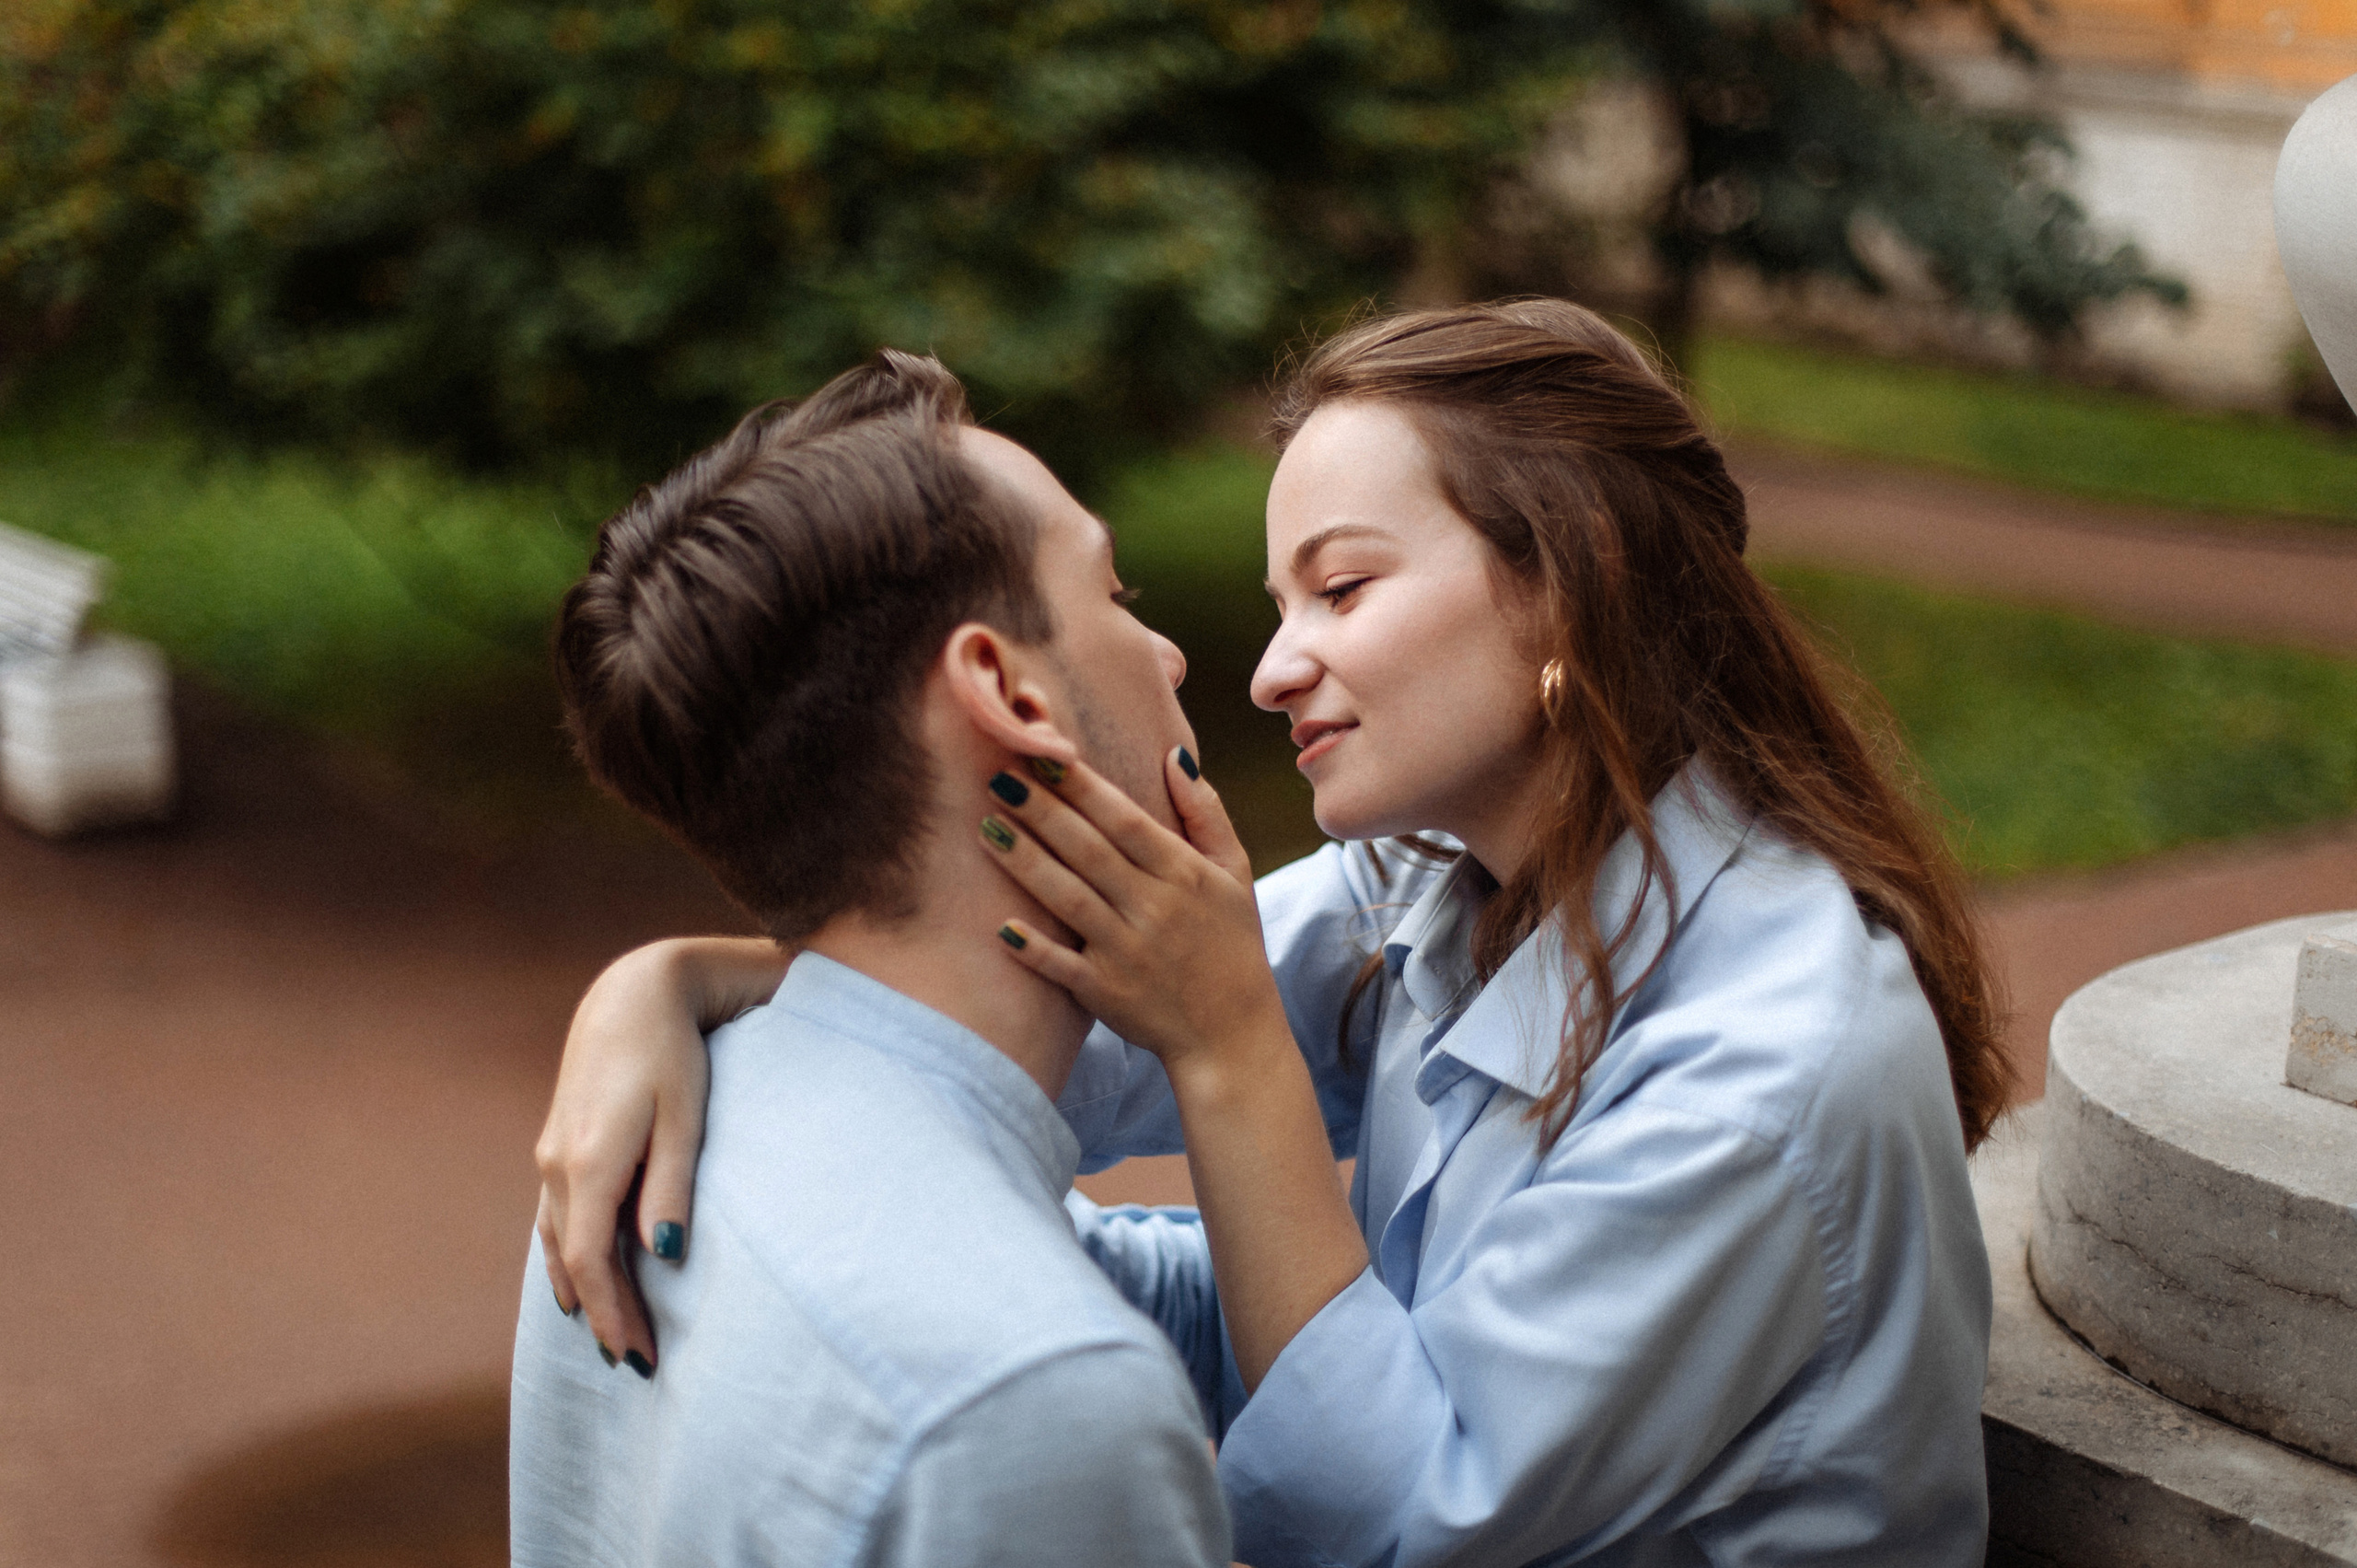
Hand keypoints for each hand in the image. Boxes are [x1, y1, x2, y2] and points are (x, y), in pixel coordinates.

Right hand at [535, 936, 785, 1371]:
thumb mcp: (685, 1118)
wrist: (633, 993)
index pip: (592, 1262)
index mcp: (589, 1164)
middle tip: (632, 1363)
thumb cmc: (672, 1053)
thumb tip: (662, 1254)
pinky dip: (565, 1256)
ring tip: (606, 1336)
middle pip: (574, 1261)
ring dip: (581, 1291)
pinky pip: (553, 1216)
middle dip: (601, 1315)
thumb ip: (670, 1187)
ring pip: (556, 1242)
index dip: (612, 1314)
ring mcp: (552, 1155)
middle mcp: (558, 1165)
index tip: (638, 1357)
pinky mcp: (558, 1144)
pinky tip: (576, 1278)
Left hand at [983, 748, 1286, 1089]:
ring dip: (1024, 862)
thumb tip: (1173, 755)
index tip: (1043, 752)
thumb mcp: (1235, 872)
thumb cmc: (1231, 943)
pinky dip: (1032, 947)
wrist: (1232, 1035)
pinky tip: (1000, 923)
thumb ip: (1205, 812)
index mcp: (1184, 873)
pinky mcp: (1105, 993)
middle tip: (996, 775)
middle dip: (1040, 811)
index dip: (1081, 786)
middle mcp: (1154, 909)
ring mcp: (1127, 952)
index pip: (1124, 819)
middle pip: (1087, 850)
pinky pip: (1061, 966)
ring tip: (985, 827)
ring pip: (1066, 898)